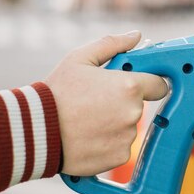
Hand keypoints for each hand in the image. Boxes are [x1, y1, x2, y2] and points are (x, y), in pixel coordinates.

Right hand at [45, 31, 167, 175]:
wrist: (34, 131)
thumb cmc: (56, 93)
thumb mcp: (80, 58)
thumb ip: (112, 44)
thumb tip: (135, 36)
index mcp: (129, 86)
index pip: (159, 84)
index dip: (148, 83)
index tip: (136, 84)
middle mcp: (133, 113)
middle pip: (139, 106)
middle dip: (123, 102)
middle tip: (96, 102)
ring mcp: (127, 137)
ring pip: (128, 128)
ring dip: (114, 124)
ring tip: (87, 120)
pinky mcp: (119, 157)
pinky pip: (120, 147)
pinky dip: (107, 143)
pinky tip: (87, 136)